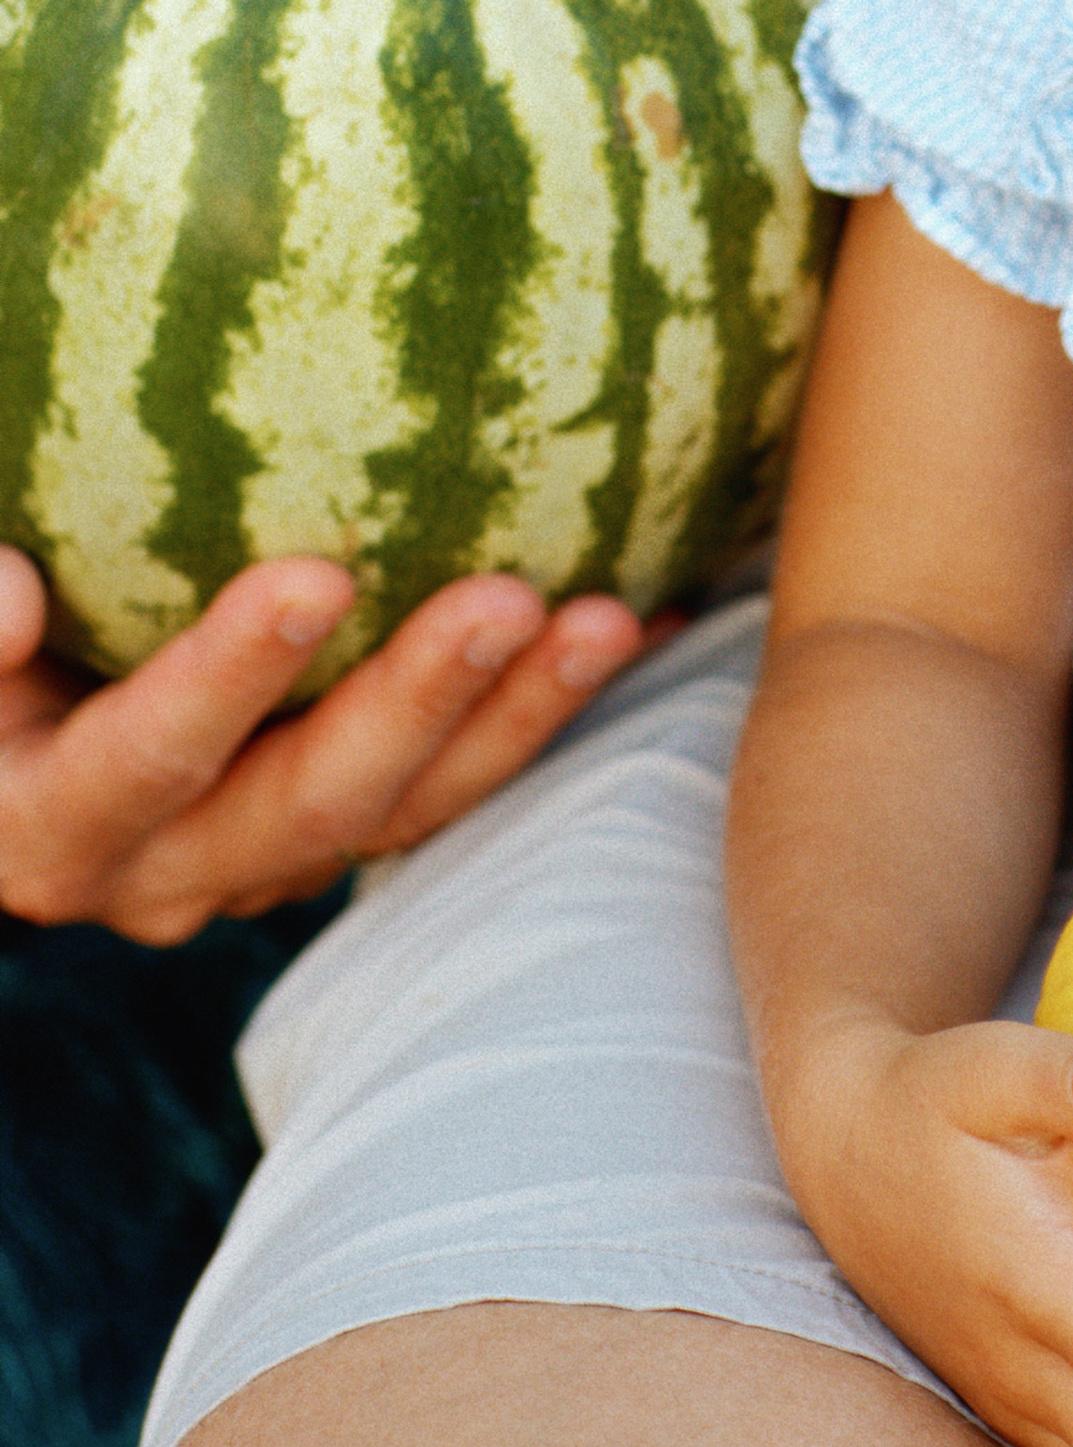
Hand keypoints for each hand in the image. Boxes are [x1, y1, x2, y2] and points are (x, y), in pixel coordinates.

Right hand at [0, 547, 648, 942]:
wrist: (7, 732)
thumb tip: (11, 586)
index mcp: (40, 822)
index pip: (138, 760)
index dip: (221, 681)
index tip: (312, 577)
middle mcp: (158, 869)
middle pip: (306, 803)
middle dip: (414, 704)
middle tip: (506, 600)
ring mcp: (260, 860)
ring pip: (404, 807)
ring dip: (511, 716)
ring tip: (607, 618)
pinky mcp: (338, 827)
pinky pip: (451, 781)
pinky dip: (538, 710)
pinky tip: (636, 616)